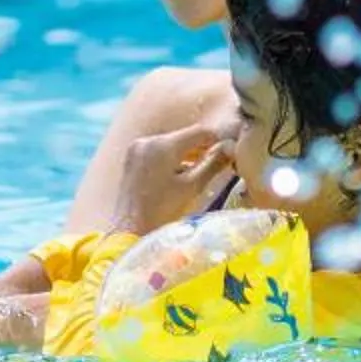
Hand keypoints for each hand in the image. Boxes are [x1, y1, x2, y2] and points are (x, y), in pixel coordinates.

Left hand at [107, 122, 236, 236]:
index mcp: (163, 145)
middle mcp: (148, 140)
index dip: (217, 140)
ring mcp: (137, 147)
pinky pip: (158, 150)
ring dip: (187, 153)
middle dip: (201, 147)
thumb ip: (213, 165)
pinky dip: (171, 158)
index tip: (228, 152)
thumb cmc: (162, 212)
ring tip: (201, 170)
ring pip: (171, 143)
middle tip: (218, 162)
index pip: (200, 131)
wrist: (129, 230)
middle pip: (184, 136)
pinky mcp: (132, 157)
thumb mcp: (192, 187)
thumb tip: (231, 148)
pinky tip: (180, 174)